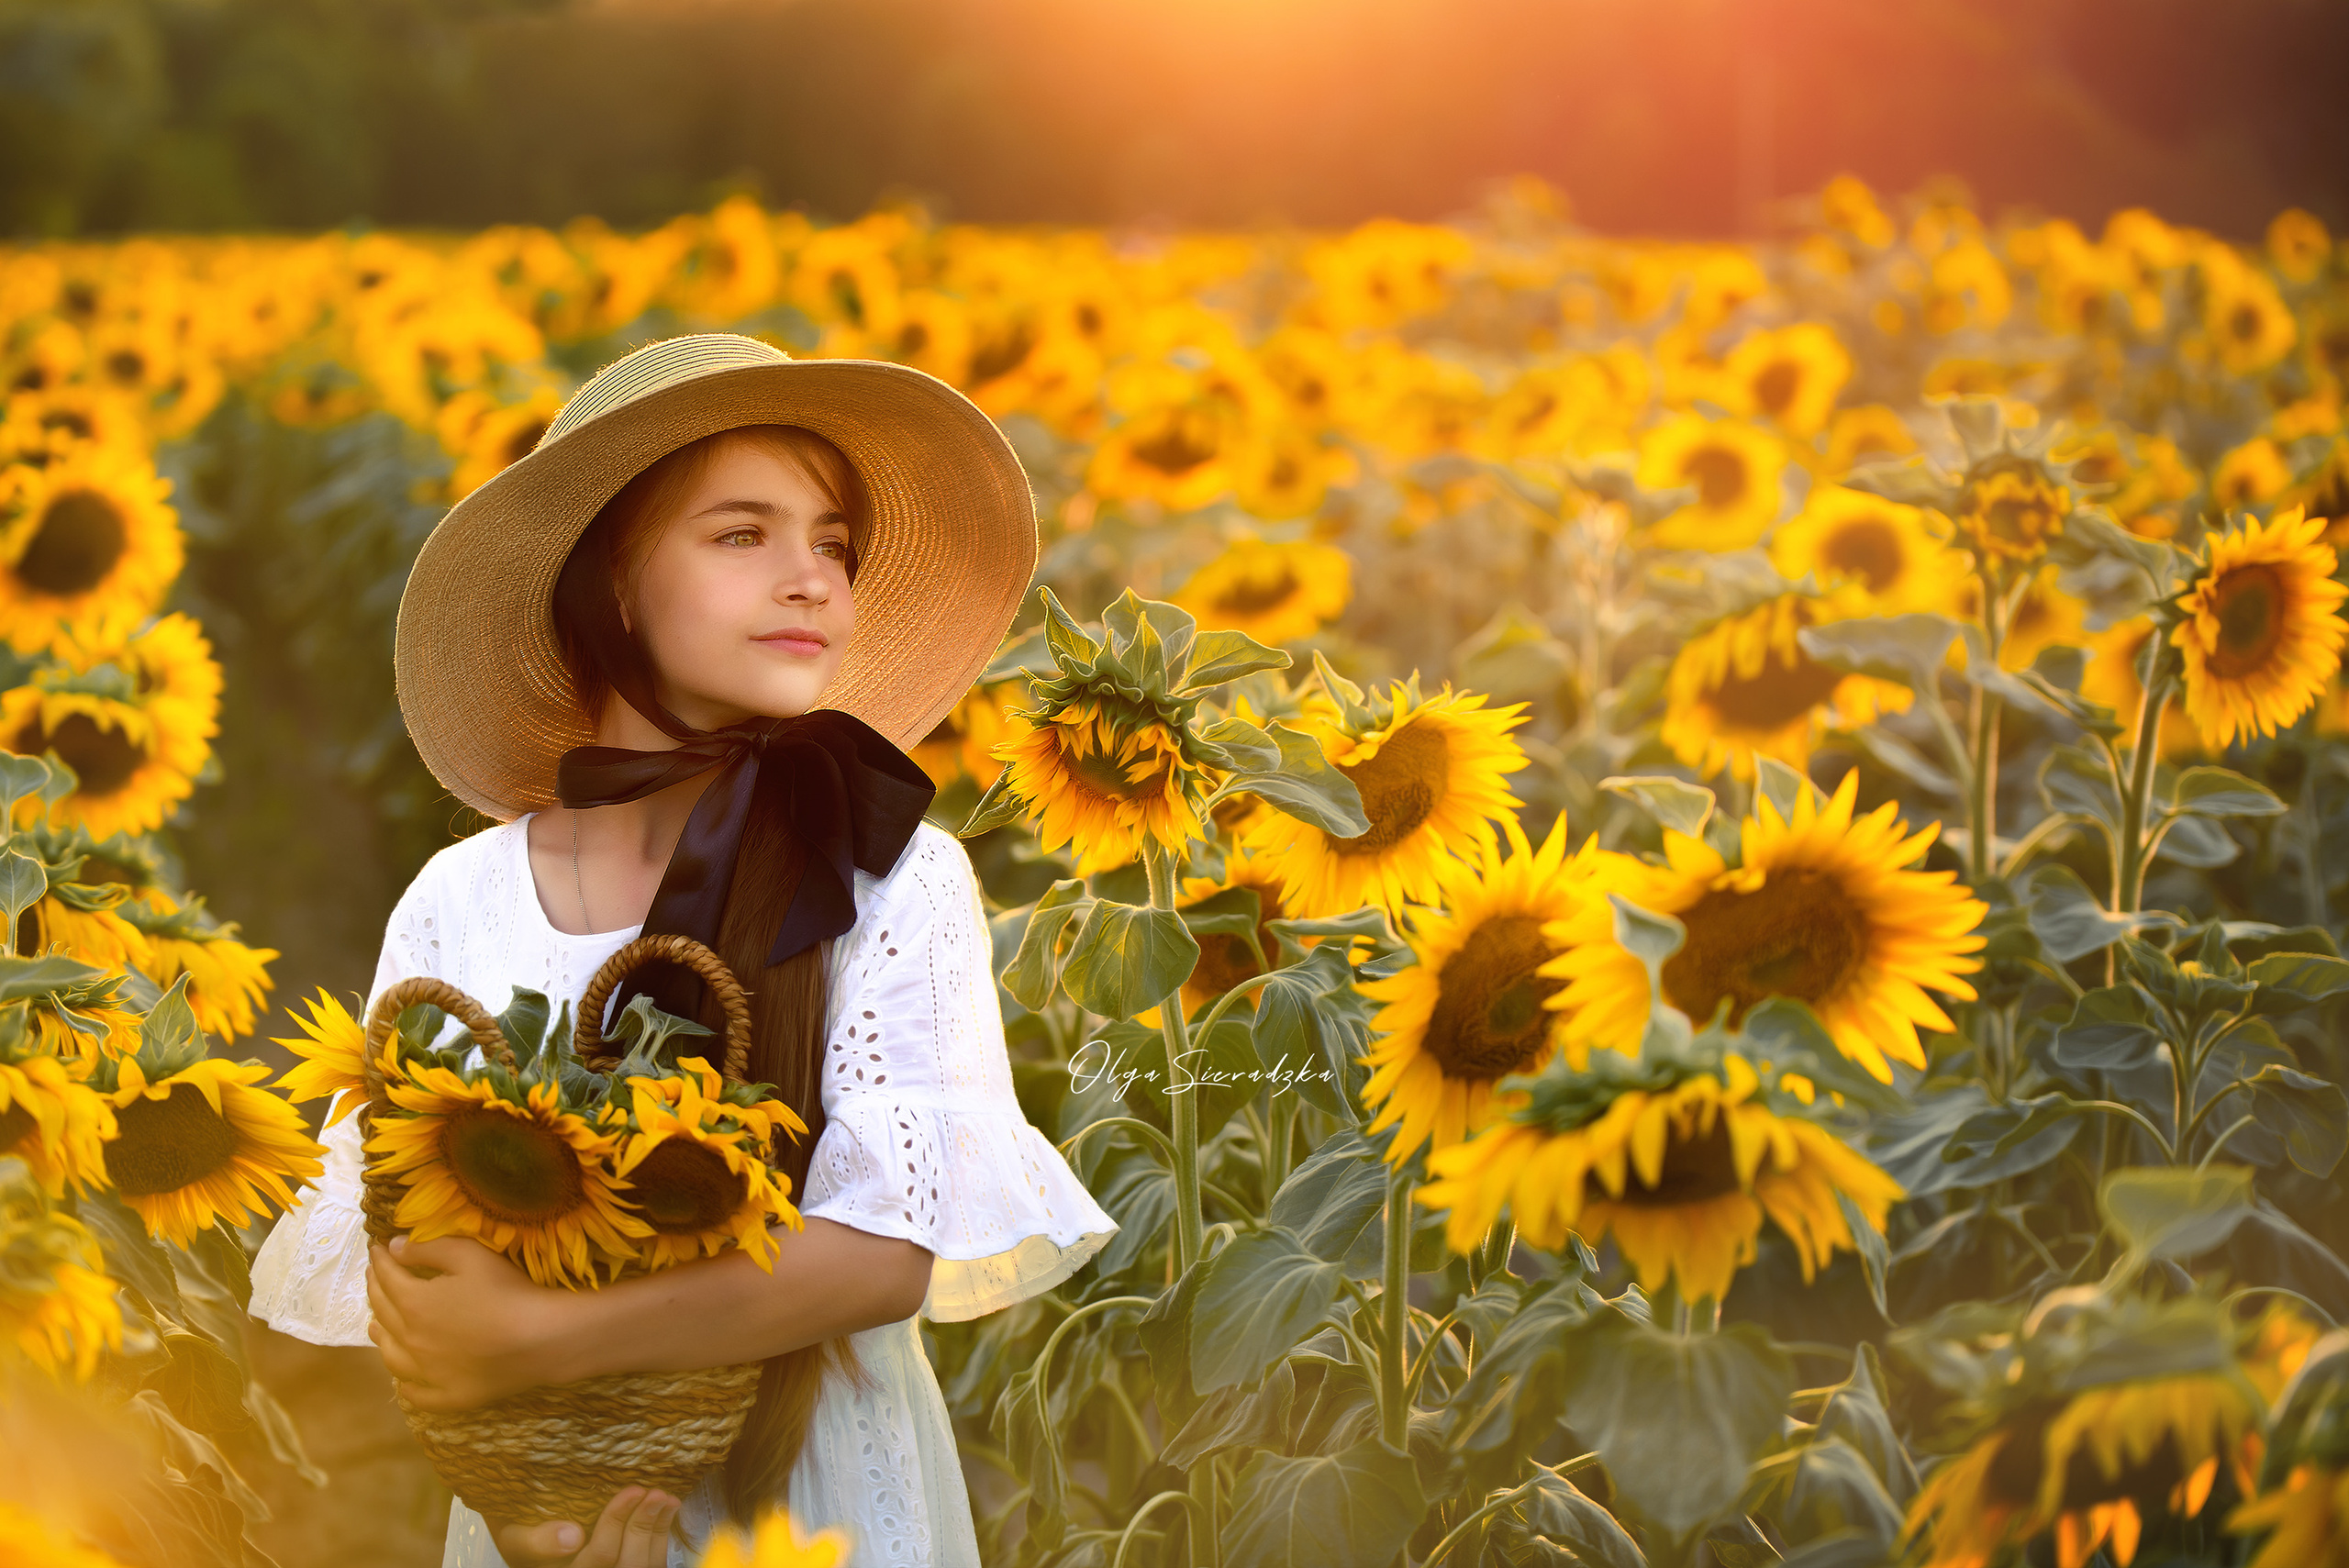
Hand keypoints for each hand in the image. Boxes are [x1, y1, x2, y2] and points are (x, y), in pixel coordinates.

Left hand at [367, 1234, 579, 1411]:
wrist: (539, 1339)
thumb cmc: (506, 1291)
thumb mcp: (469, 1256)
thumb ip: (427, 1249)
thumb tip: (394, 1247)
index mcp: (414, 1304)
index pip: (387, 1277)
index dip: (381, 1260)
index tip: (378, 1248)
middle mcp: (411, 1341)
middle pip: (383, 1313)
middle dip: (375, 1289)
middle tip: (375, 1276)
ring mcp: (428, 1374)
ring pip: (391, 1356)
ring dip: (380, 1337)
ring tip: (375, 1326)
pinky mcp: (449, 1396)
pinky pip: (418, 1394)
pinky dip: (406, 1387)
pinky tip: (405, 1383)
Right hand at [489, 1488, 681, 1567]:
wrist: (529, 1542)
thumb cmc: (520, 1532)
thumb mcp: (514, 1537)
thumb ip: (535, 1540)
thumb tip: (571, 1535)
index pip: (598, 1557)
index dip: (616, 1524)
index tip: (632, 1490)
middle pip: (627, 1564)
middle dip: (643, 1526)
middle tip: (654, 1491)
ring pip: (643, 1565)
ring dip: (658, 1530)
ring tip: (666, 1497)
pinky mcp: (624, 1566)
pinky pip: (651, 1563)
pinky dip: (661, 1535)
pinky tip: (666, 1509)